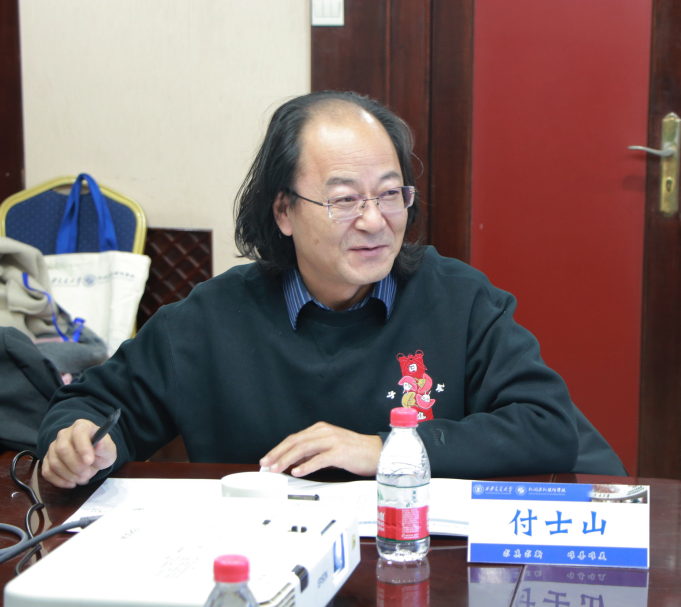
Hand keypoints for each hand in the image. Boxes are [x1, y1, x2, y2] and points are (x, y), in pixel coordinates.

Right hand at [42, 419, 116, 488]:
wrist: (91, 458)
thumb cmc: (100, 451)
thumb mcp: (109, 449)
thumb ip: (105, 446)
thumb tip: (99, 444)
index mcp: (82, 426)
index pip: (78, 433)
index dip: (83, 448)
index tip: (89, 461)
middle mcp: (64, 434)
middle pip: (62, 449)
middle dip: (75, 466)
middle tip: (87, 475)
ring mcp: (53, 446)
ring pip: (54, 463)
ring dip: (69, 475)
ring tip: (82, 479)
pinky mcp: (47, 459)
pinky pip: (47, 472)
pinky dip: (59, 481)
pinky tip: (71, 483)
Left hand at [260, 422, 382, 476]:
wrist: (377, 452)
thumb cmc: (355, 451)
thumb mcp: (329, 448)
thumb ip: (312, 452)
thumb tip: (293, 459)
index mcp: (320, 429)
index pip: (294, 438)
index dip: (278, 448)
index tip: (267, 458)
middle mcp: (324, 432)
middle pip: (295, 441)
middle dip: (278, 453)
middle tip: (266, 464)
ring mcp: (332, 441)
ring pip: (303, 448)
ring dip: (287, 459)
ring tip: (277, 469)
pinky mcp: (340, 452)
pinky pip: (319, 459)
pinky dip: (306, 465)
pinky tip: (297, 471)